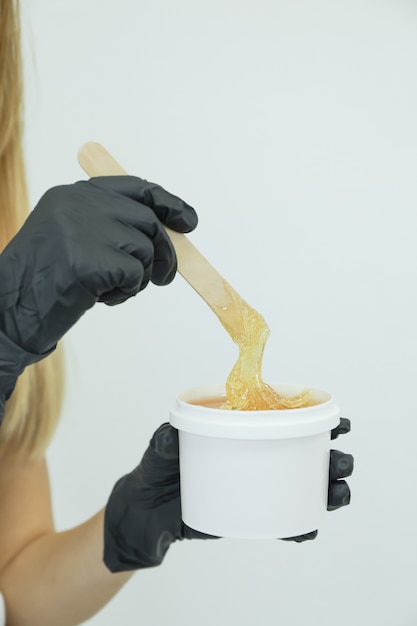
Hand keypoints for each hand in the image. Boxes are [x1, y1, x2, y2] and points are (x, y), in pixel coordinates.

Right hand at [0, 176, 196, 418]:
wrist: (8, 310)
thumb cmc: (42, 281)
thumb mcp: (71, 239)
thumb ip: (108, 226)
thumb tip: (162, 232)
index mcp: (72, 195)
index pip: (134, 188)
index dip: (167, 203)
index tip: (189, 220)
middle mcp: (77, 203)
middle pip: (147, 221)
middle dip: (164, 252)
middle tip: (164, 277)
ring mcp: (83, 229)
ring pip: (145, 248)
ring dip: (139, 276)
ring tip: (110, 289)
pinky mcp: (90, 260)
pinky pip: (134, 273)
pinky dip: (127, 291)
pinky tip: (101, 297)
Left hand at [103, 419, 352, 571]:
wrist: (141, 515)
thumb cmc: (153, 473)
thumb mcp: (157, 453)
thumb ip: (163, 443)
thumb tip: (169, 436)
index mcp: (237, 431)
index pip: (281, 419)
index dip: (312, 416)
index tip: (336, 417)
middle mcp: (251, 456)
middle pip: (301, 453)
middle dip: (328, 455)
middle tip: (340, 460)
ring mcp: (252, 487)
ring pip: (299, 486)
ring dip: (324, 490)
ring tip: (336, 493)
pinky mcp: (245, 514)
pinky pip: (279, 521)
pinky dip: (297, 526)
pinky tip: (307, 528)